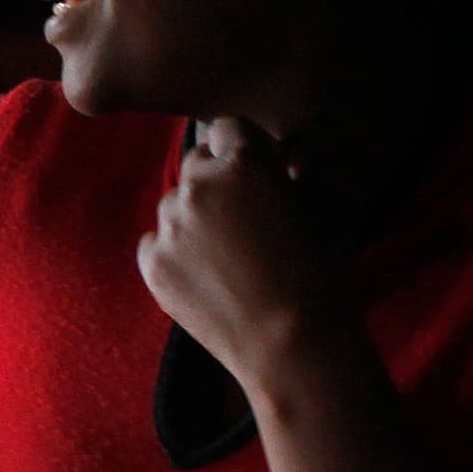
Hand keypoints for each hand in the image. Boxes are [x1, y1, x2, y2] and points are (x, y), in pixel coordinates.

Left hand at [137, 117, 347, 388]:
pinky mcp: (151, 263)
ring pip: (174, 204)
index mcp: (243, 162)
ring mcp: (169, 225)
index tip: (258, 172)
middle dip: (217, 180)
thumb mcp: (321, 206)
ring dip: (194, 218)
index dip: (244, 149)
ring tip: (230, 255)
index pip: (227, 128)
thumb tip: (286, 152)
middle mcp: (198, 185)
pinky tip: (207, 277)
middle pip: (196, 164)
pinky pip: (155, 244)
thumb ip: (294, 168)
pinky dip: (174, 254)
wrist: (292, 343)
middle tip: (245, 218)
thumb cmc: (321, 274)